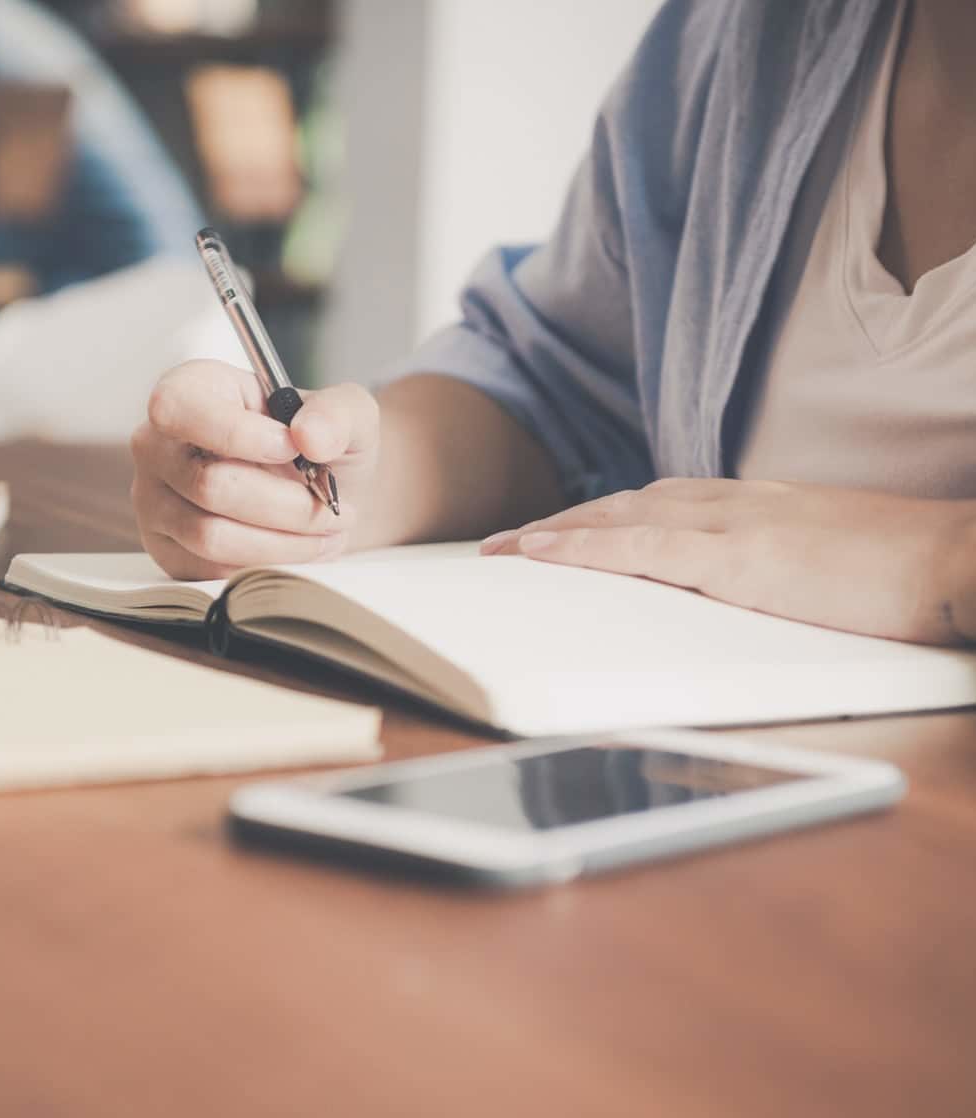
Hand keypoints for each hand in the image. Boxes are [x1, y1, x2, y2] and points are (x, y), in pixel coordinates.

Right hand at [131, 360, 379, 579]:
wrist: (319, 491)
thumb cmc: (318, 445)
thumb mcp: (344, 412)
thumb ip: (337, 413)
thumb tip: (310, 436)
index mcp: (189, 391)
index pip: (178, 410)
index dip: (237, 434)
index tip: (292, 449)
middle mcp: (156, 445)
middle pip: (208, 485)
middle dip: (285, 504)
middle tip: (330, 507)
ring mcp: (154, 501)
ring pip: (211, 536)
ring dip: (282, 541)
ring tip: (325, 531)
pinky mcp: (167, 550)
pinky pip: (212, 570)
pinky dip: (266, 565)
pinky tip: (299, 548)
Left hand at [480, 478, 975, 644]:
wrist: (960, 561)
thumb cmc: (908, 573)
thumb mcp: (829, 566)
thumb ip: (781, 570)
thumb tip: (750, 594)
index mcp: (760, 506)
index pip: (665, 504)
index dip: (608, 517)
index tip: (566, 531)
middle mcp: (737, 503)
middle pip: (628, 504)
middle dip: (565, 522)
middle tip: (508, 542)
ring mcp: (734, 525)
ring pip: (619, 517)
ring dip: (555, 532)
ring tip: (503, 549)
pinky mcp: (737, 557)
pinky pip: (637, 546)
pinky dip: (581, 546)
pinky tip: (537, 552)